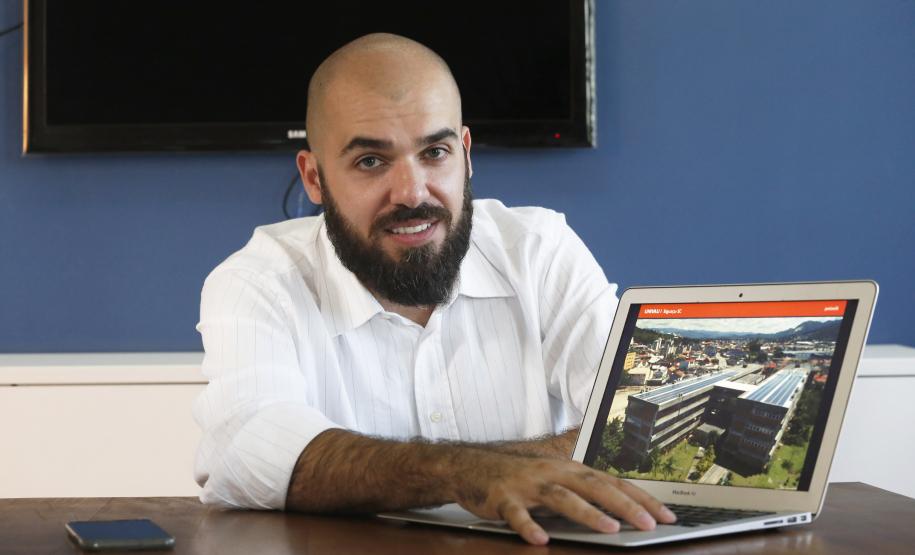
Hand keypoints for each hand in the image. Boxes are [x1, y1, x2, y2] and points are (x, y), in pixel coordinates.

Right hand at [451, 452, 676, 544]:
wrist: (470, 467)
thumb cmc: (518, 478)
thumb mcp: (553, 481)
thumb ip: (580, 494)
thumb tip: (620, 513)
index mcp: (568, 469)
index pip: (612, 482)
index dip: (640, 498)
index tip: (667, 515)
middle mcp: (552, 473)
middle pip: (593, 486)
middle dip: (624, 505)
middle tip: (650, 524)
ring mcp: (528, 485)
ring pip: (562, 498)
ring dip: (587, 513)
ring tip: (609, 529)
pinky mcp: (503, 498)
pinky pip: (517, 514)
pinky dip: (529, 526)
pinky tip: (540, 540)